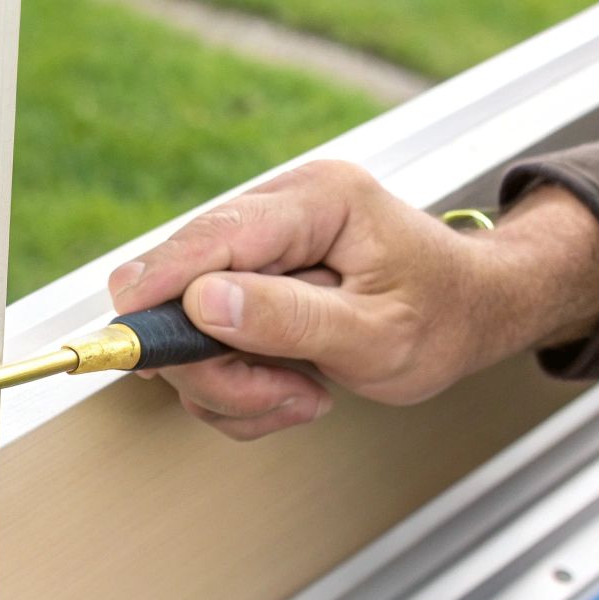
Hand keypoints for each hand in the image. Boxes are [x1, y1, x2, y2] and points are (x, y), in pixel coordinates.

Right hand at [106, 160, 598, 439]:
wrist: (474, 312)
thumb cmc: (445, 316)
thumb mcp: (377, 334)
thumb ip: (289, 316)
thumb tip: (201, 300)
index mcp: (316, 201)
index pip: (212, 238)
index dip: (158, 286)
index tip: (124, 336)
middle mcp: (279, 211)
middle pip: (185, 288)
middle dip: (219, 363)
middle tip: (281, 397)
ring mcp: (260, 247)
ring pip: (190, 325)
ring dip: (236, 382)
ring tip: (305, 393)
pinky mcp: (249, 281)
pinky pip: (209, 341)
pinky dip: (242, 384)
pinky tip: (295, 385)